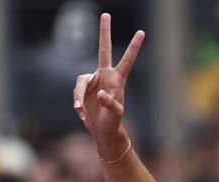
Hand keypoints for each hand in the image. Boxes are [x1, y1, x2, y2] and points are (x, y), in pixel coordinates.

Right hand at [72, 14, 144, 151]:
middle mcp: (105, 76)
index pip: (127, 60)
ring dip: (79, 96)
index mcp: (117, 80)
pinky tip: (82, 114)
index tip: (141, 32)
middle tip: (106, 15)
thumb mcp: (115, 115)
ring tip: (81, 111)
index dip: (133, 47)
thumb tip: (102, 94)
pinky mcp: (83, 89)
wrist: (102, 130)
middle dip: (105, 32)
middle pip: (104, 49)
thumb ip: (111, 104)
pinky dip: (77, 103)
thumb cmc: (113, 122)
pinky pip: (76, 92)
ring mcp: (94, 81)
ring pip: (81, 81)